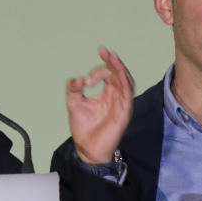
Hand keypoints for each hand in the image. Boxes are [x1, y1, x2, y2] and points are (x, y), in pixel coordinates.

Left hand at [66, 46, 134, 164]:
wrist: (87, 148)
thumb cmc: (83, 126)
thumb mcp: (73, 103)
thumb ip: (73, 89)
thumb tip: (77, 79)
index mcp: (107, 93)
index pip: (108, 74)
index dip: (101, 66)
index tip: (97, 56)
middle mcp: (116, 96)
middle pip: (120, 74)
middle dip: (113, 62)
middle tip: (104, 52)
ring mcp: (122, 103)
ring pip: (127, 81)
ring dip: (120, 69)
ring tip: (112, 58)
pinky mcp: (124, 111)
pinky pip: (128, 94)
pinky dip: (125, 82)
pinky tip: (119, 73)